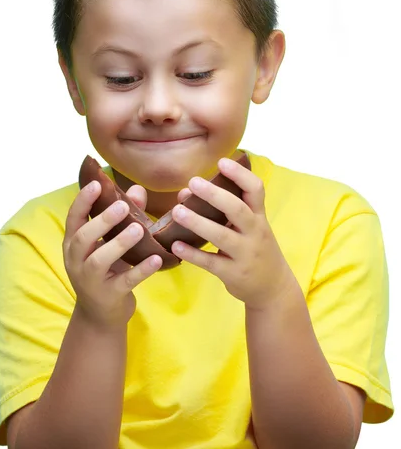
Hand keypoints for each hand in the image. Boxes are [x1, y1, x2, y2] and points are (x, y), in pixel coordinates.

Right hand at [63, 181, 161, 330]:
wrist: (100, 315)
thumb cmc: (106, 269)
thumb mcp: (109, 243)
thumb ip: (123, 217)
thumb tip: (138, 190)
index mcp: (74, 243)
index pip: (73, 217)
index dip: (83, 200)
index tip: (96, 184)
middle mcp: (76, 260)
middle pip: (83, 237)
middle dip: (102, 220)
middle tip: (122, 205)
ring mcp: (90, 280)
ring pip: (100, 260)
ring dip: (119, 243)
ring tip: (139, 229)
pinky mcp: (109, 295)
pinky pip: (125, 281)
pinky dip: (141, 270)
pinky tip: (157, 259)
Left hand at [171, 157, 297, 311]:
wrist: (272, 287)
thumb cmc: (254, 247)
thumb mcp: (249, 227)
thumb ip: (221, 210)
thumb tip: (184, 193)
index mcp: (258, 216)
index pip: (256, 189)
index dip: (240, 174)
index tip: (222, 161)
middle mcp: (255, 232)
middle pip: (237, 209)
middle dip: (215, 195)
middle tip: (193, 182)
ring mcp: (245, 254)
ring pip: (221, 236)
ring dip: (198, 222)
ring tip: (176, 211)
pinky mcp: (234, 273)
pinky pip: (211, 262)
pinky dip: (192, 254)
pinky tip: (175, 245)